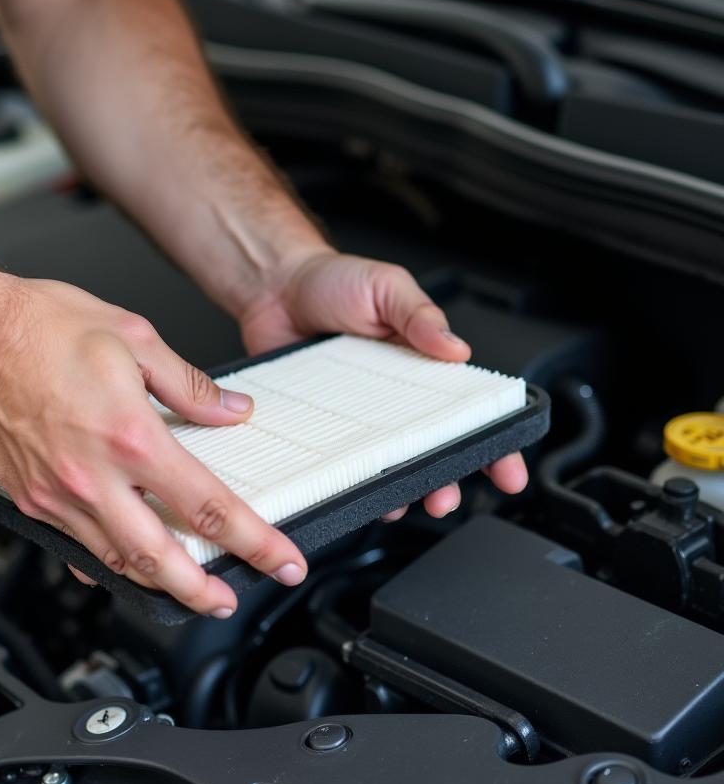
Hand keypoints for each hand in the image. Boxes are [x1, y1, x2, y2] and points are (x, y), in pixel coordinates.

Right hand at [0, 278, 306, 616]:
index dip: (255, 541)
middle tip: (229, 602)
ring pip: (116, 562)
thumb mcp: (132, 337)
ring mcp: (58, 496)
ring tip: (185, 590)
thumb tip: (230, 409)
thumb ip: (189, 384)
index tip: (281, 560)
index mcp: (132, 436)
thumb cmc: (38, 327)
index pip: (209, 505)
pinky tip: (120, 566)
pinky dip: (103, 563)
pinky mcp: (30, 500)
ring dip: (156, 584)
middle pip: (161, 559)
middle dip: (202, 591)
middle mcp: (95, 476)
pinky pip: (74, 546)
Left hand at [239, 249, 528, 517]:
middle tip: (446, 499)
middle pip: (436, 451)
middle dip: (449, 481)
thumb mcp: (386, 287)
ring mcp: (361, 417)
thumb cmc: (333, 282)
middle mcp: (397, 399)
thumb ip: (420, 315)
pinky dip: (353, 484)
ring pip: (393, 467)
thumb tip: (456, 349)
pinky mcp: (324, 426)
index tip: (508, 474)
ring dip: (403, 490)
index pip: (471, 412)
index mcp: (424, 366)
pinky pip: (343, 464)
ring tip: (404, 501)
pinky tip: (357, 492)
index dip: (495, 443)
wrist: (274, 288)